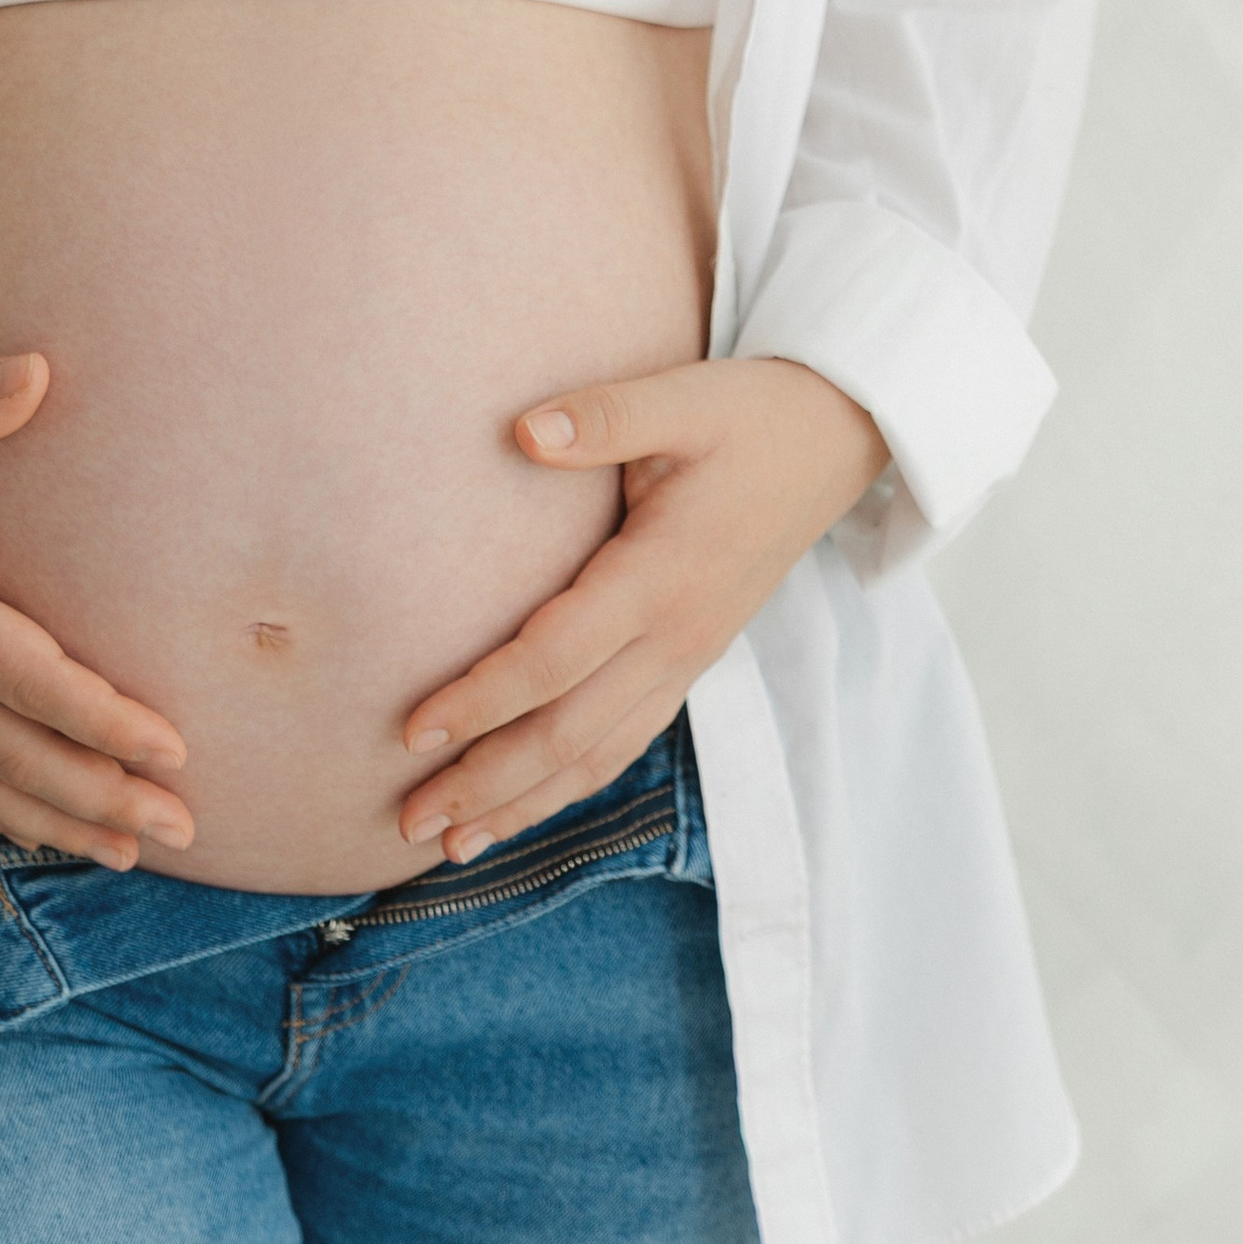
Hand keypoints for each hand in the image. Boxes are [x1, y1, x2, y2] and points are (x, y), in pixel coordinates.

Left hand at [397, 358, 887, 861]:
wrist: (835, 441)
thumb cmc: (751, 417)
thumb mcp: (684, 398)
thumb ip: (603, 417)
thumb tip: (522, 431)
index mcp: (661, 576)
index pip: (555, 658)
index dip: (482, 700)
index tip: (412, 730)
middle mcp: (675, 636)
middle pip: (568, 734)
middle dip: (485, 783)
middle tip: (407, 820)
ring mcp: (687, 658)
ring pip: (597, 755)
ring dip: (522, 803)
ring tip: (452, 845)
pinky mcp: (691, 662)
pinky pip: (625, 742)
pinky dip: (569, 786)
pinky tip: (525, 807)